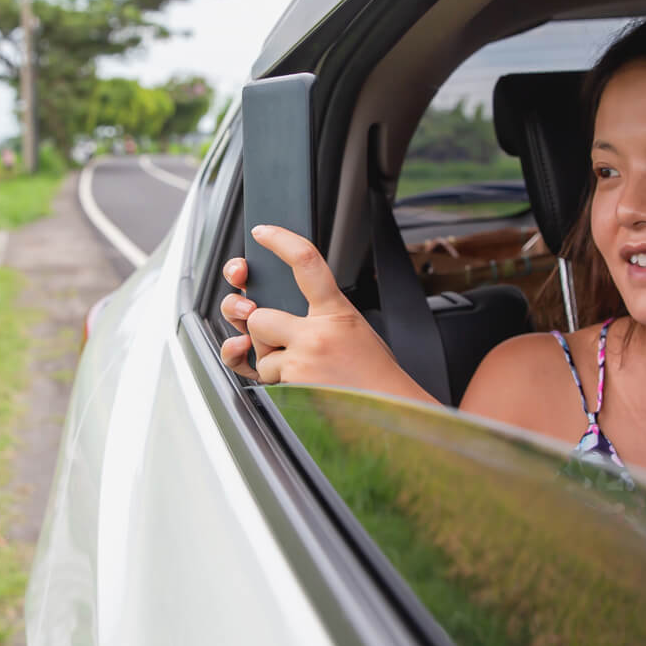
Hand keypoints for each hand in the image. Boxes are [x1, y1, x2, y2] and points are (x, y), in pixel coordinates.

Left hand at [218, 225, 431, 402]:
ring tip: (306, 369)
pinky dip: (278, 383)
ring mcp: (303, 360)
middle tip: (280, 339)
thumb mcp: (352, 329)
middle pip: (259, 315)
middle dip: (260, 330)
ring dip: (272, 362)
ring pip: (257, 350)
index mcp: (337, 311)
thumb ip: (314, 317)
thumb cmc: (371, 374)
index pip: (306, 262)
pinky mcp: (293, 385)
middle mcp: (317, 333)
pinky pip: (264, 377)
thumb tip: (260, 315)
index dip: (280, 241)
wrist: (389, 412)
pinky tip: (305, 384)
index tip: (263, 232)